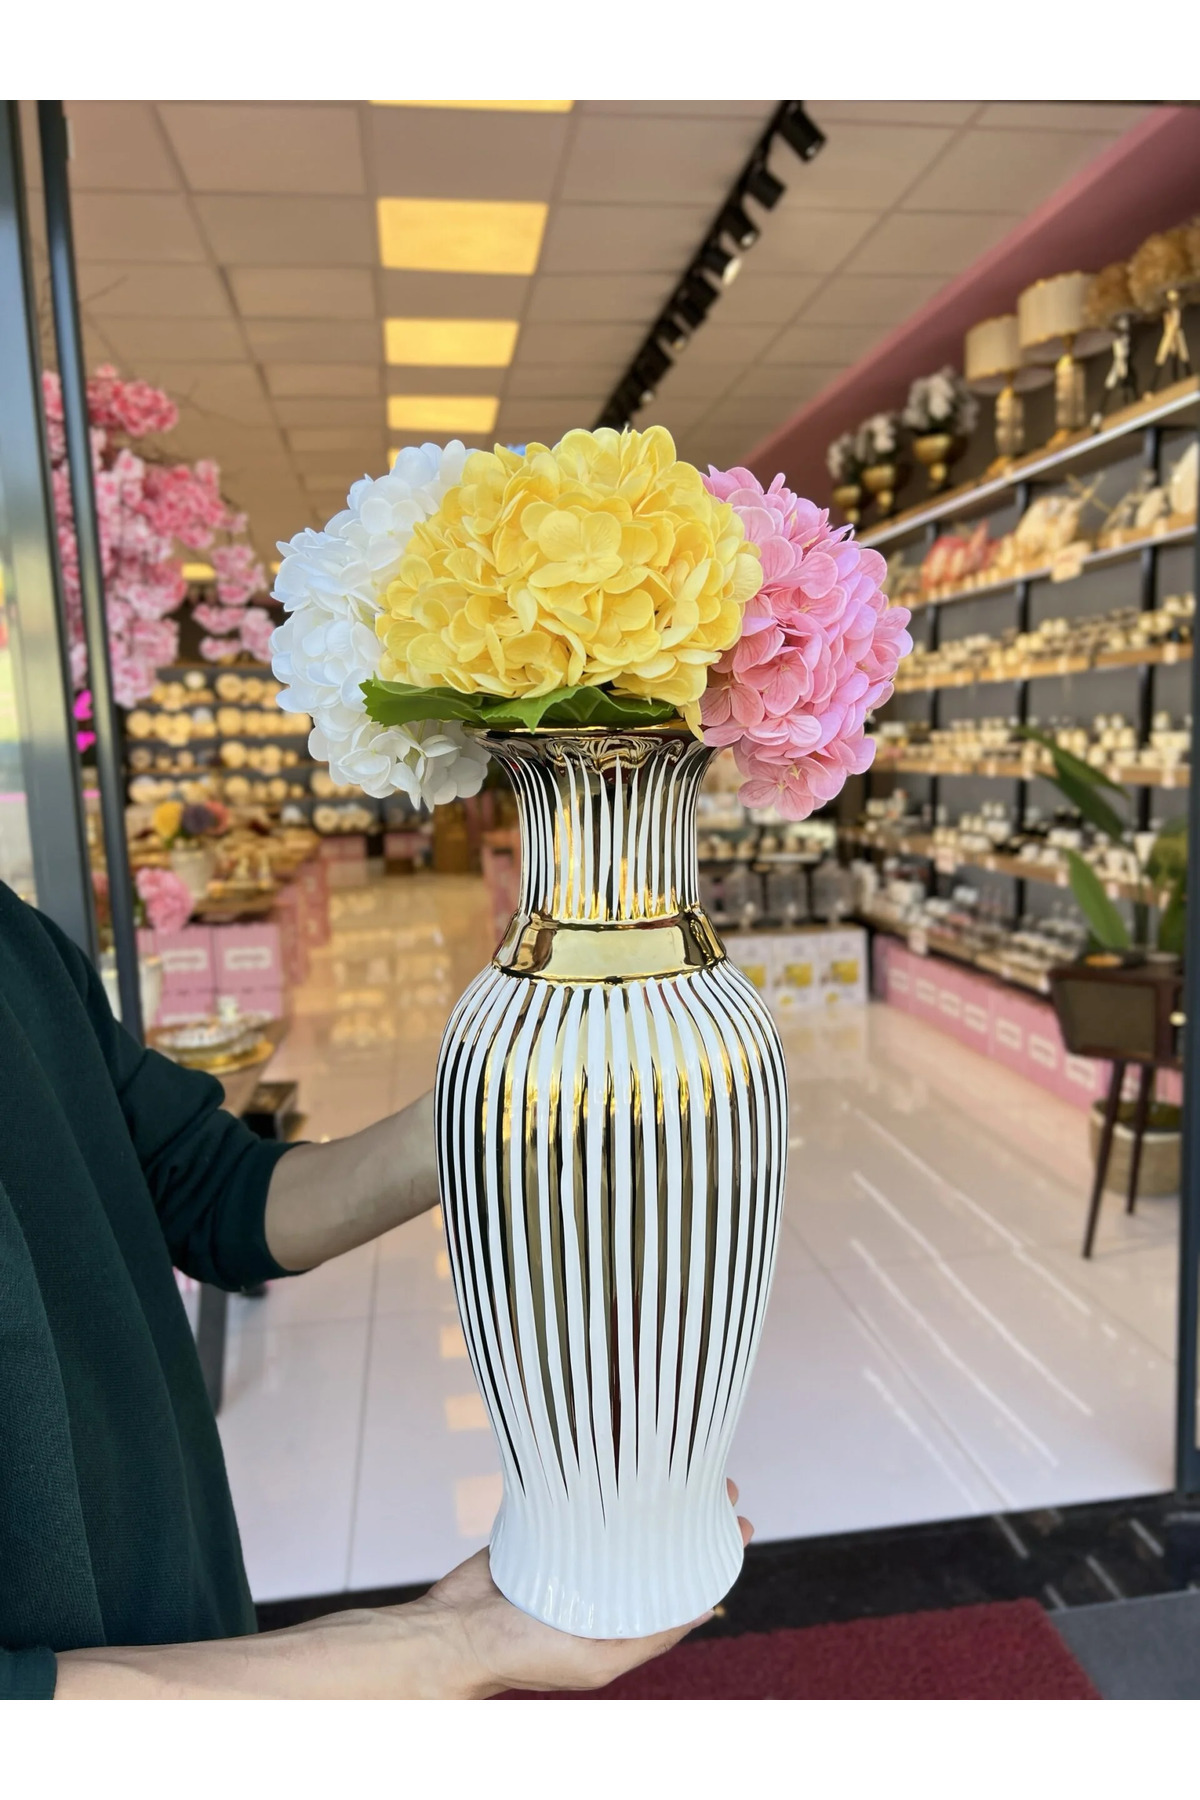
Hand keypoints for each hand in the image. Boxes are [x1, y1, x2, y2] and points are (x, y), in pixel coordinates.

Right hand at [417, 1479, 753, 1696]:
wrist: (451, 1632)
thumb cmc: (521, 1656)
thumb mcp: (595, 1659)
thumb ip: (648, 1636)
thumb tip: (707, 1609)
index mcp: (620, 1621)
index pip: (678, 1582)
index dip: (710, 1552)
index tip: (736, 1520)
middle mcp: (603, 1586)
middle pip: (656, 1542)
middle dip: (689, 1510)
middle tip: (718, 1478)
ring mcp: (574, 1556)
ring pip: (623, 1517)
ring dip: (651, 1489)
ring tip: (682, 1458)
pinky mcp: (545, 1530)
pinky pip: (580, 1502)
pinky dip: (599, 1480)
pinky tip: (619, 1455)